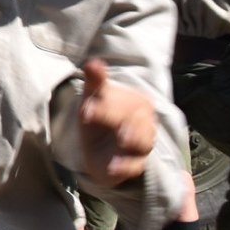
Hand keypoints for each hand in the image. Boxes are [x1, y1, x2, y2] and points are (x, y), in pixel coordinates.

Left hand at [78, 58, 158, 188]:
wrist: (99, 148)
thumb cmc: (99, 115)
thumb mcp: (93, 97)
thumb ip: (95, 80)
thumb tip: (93, 62)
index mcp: (137, 102)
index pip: (126, 102)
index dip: (106, 105)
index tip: (85, 109)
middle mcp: (145, 123)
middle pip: (135, 120)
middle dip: (115, 118)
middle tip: (96, 119)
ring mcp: (142, 144)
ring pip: (143, 142)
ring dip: (133, 140)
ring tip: (120, 140)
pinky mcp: (136, 164)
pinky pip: (135, 166)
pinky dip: (125, 166)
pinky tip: (113, 167)